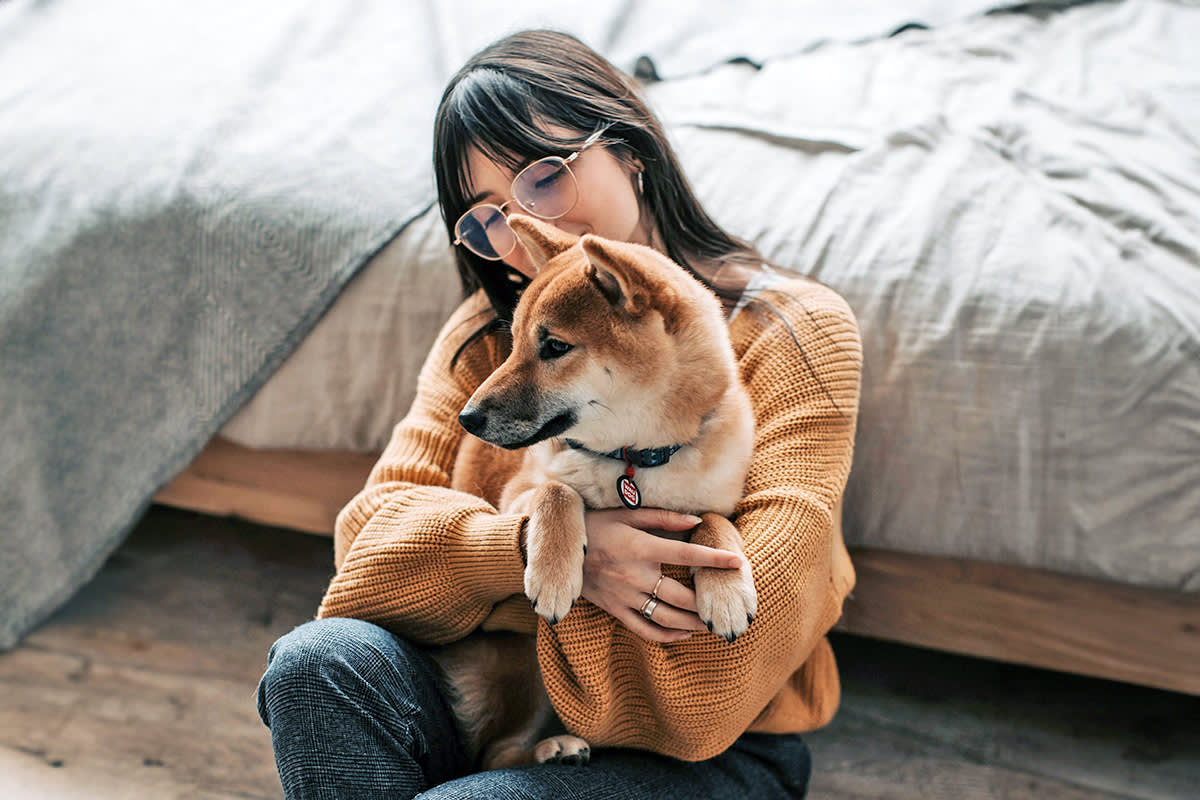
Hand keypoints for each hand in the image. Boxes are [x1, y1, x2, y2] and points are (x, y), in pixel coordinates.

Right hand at [580, 508, 743, 642]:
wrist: (557, 549)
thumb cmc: (596, 525)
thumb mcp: (627, 514)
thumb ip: (663, 518)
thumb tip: (695, 521)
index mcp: (641, 548)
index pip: (686, 554)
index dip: (714, 558)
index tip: (737, 562)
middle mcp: (634, 575)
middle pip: (681, 596)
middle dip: (706, 603)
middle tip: (724, 605)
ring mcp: (624, 596)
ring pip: (665, 617)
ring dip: (692, 624)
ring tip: (710, 624)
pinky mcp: (614, 609)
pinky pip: (643, 629)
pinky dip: (666, 636)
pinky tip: (683, 634)